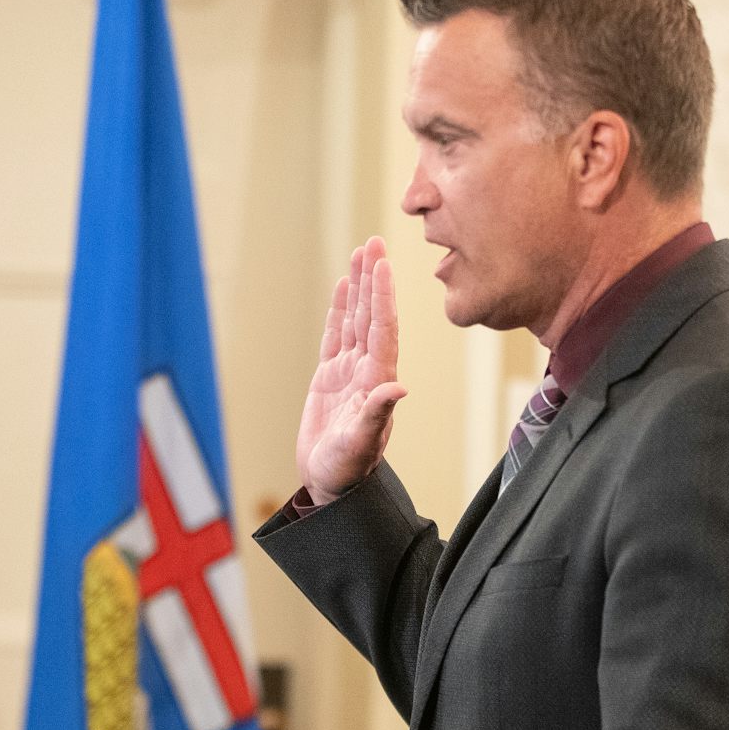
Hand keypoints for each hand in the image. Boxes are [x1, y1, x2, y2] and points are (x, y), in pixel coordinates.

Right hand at [295, 237, 406, 504]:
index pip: (382, 330)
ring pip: (354, 319)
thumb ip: (376, 415)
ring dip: (358, 287)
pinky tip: (342, 287)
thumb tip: (398, 390)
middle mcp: (367, 370)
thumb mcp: (360, 444)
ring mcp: (349, 372)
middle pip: (371, 315)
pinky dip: (339, 310)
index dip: (382, 297)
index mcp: (378, 381)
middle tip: (374, 243)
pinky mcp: (330, 378)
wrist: (332, 486)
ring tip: (361, 253)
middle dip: (372, 279)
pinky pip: (336, 335)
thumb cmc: (347, 471)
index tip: (383, 266)